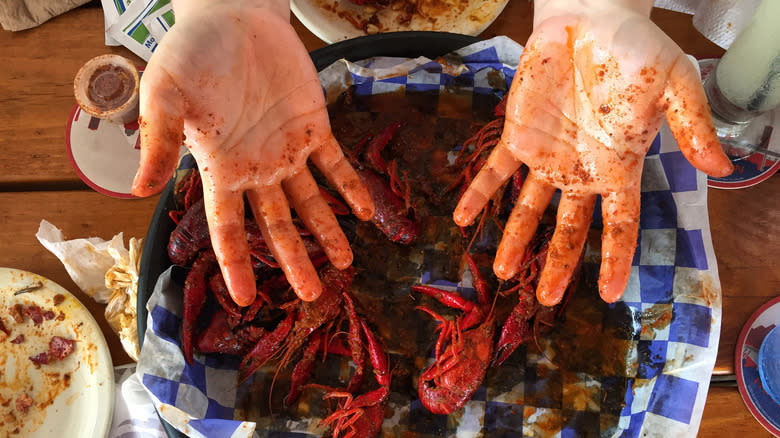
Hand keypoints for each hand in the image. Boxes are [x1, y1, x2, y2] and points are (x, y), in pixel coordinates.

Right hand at [131, 0, 373, 304]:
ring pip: (311, 202)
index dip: (236, 264)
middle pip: (278, 226)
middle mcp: (256, 168)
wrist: (233, 14)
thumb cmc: (191, 53)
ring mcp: (288, 150)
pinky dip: (350, 187)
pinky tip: (366, 211)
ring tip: (347, 262)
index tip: (244, 299)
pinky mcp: (314, 126)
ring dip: (328, 232)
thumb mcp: (165, 95)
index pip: (229, 228)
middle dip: (295, 260)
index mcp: (221, 169)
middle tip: (313, 295)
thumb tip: (137, 191)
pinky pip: (336, 164)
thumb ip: (158, 141)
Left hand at [453, 0, 731, 305]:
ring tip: (503, 272)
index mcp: (619, 166)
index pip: (620, 224)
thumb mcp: (678, 85)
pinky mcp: (518, 134)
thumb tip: (723, 167)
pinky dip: (478, 192)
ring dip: (515, 239)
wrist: (593, 19)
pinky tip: (462, 217)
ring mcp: (547, 155)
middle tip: (546, 298)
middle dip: (558, 263)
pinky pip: (494, 169)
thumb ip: (693, 126)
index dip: (616, 259)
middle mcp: (581, 169)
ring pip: (528, 208)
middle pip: (570, 228)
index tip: (608, 294)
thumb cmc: (638, 50)